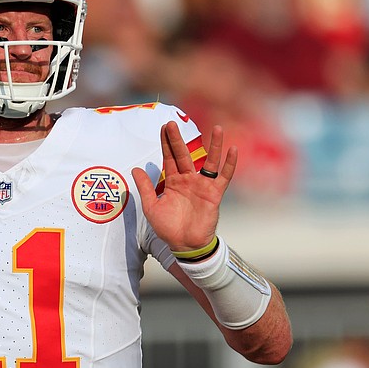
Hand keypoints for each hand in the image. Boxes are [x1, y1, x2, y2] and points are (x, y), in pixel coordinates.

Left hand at [131, 121, 237, 251]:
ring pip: (210, 161)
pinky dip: (229, 164)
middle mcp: (188, 179)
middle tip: (172, 123)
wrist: (185, 245)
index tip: (163, 127)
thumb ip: (145, 188)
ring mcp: (202, 185)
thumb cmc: (168, 227)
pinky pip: (224, 177)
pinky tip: (233, 150)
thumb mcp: (151, 207)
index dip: (166, 143)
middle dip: (177, 140)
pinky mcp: (214, 194)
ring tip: (217, 128)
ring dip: (214, 145)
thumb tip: (135, 169)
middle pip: (184, 155)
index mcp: (173, 181)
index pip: (169, 158)